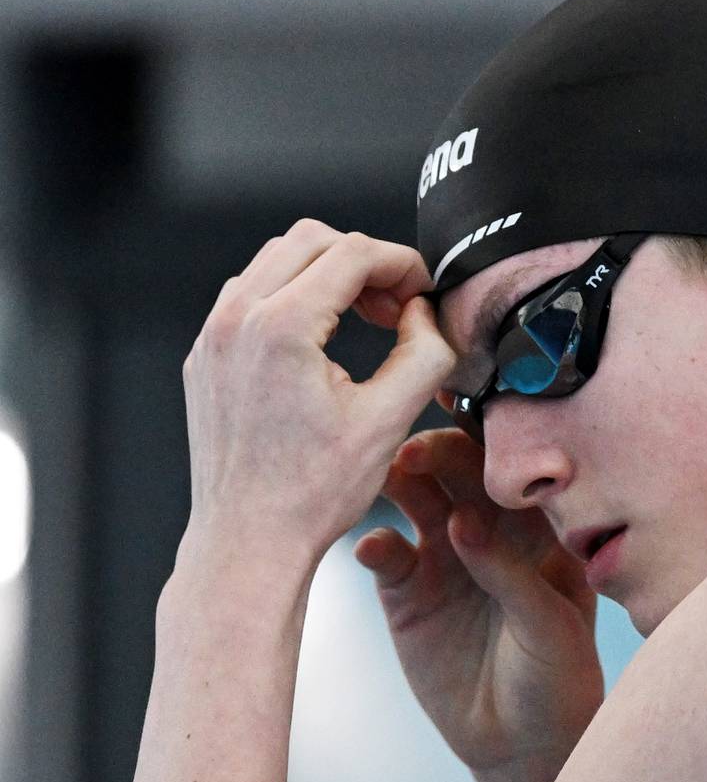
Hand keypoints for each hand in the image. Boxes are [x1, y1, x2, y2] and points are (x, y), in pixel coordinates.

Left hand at [181, 218, 457, 558]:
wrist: (249, 540)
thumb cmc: (309, 496)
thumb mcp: (388, 423)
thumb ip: (423, 356)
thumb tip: (425, 317)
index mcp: (281, 327)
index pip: (352, 254)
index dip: (401, 263)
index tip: (423, 290)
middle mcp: (237, 320)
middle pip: (309, 241)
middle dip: (363, 261)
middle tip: (397, 304)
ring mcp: (214, 337)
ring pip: (274, 263)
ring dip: (326, 277)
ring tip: (364, 323)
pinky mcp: (206, 358)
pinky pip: (249, 299)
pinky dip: (292, 301)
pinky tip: (322, 346)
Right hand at [355, 426, 605, 774]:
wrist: (522, 747)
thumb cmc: (558, 681)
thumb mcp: (551, 627)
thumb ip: (510, 573)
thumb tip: (461, 521)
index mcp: (538, 527)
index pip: (513, 468)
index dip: (491, 437)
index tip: (467, 415)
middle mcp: (489, 530)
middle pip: (458, 470)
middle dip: (438, 452)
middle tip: (416, 452)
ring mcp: (444, 556)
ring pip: (416, 498)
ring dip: (400, 483)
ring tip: (390, 482)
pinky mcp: (406, 591)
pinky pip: (385, 554)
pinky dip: (374, 544)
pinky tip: (374, 548)